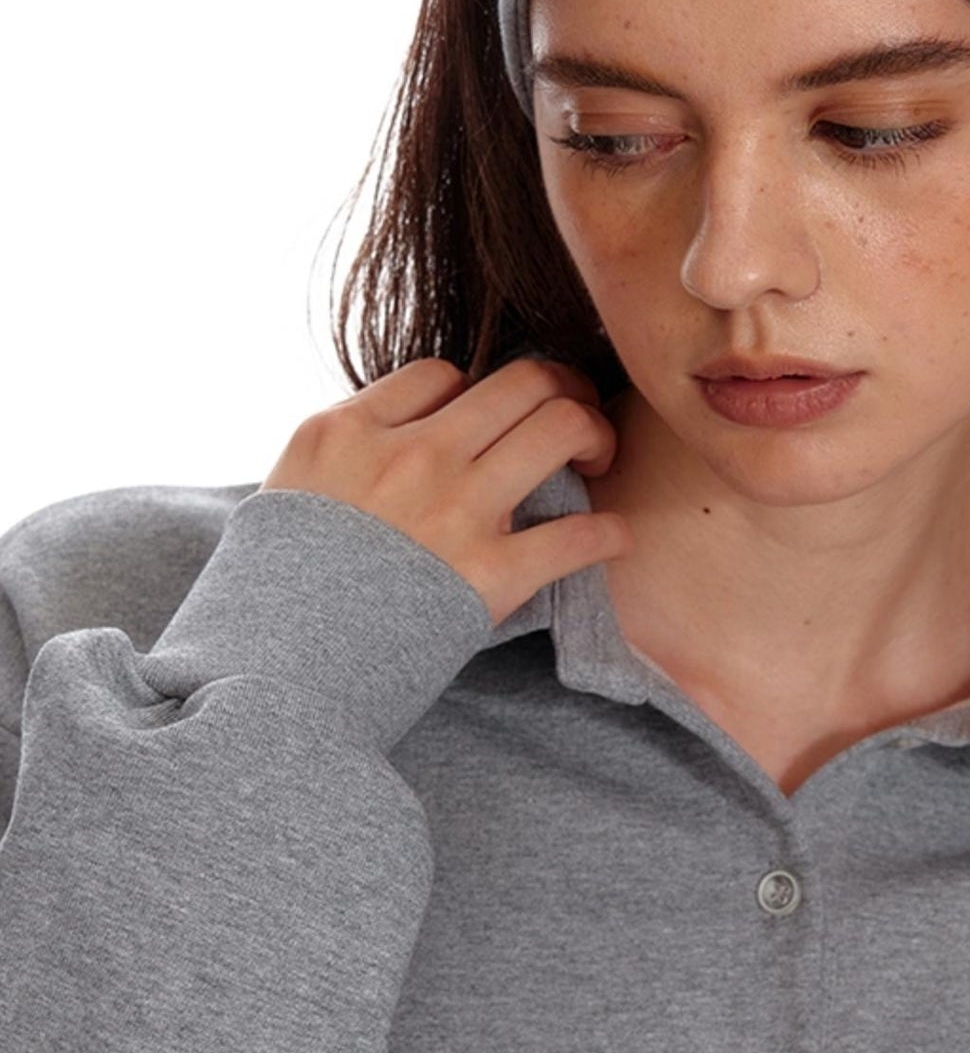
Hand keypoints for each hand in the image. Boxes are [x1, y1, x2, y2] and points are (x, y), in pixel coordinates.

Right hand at [258, 355, 632, 626]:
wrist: (276, 677)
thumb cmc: (274, 597)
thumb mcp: (285, 495)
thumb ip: (344, 456)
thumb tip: (396, 436)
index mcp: (351, 431)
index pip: (443, 374)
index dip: (475, 392)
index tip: (483, 424)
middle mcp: (411, 456)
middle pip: (521, 381)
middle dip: (564, 388)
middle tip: (575, 414)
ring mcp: (455, 511)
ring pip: (561, 427)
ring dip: (596, 435)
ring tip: (599, 458)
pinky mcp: (492, 576)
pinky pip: (579, 534)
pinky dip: (608, 534)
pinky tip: (612, 538)